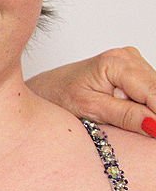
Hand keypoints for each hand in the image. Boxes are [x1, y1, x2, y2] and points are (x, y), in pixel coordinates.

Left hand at [27, 47, 155, 136]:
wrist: (46, 89)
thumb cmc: (59, 96)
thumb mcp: (91, 110)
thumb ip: (126, 116)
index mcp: (117, 62)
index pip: (154, 93)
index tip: (154, 133)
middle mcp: (128, 57)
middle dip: (152, 114)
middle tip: (141, 132)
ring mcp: (132, 62)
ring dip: (147, 110)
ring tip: (117, 117)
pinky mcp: (133, 71)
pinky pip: (150, 92)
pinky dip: (143, 106)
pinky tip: (123, 110)